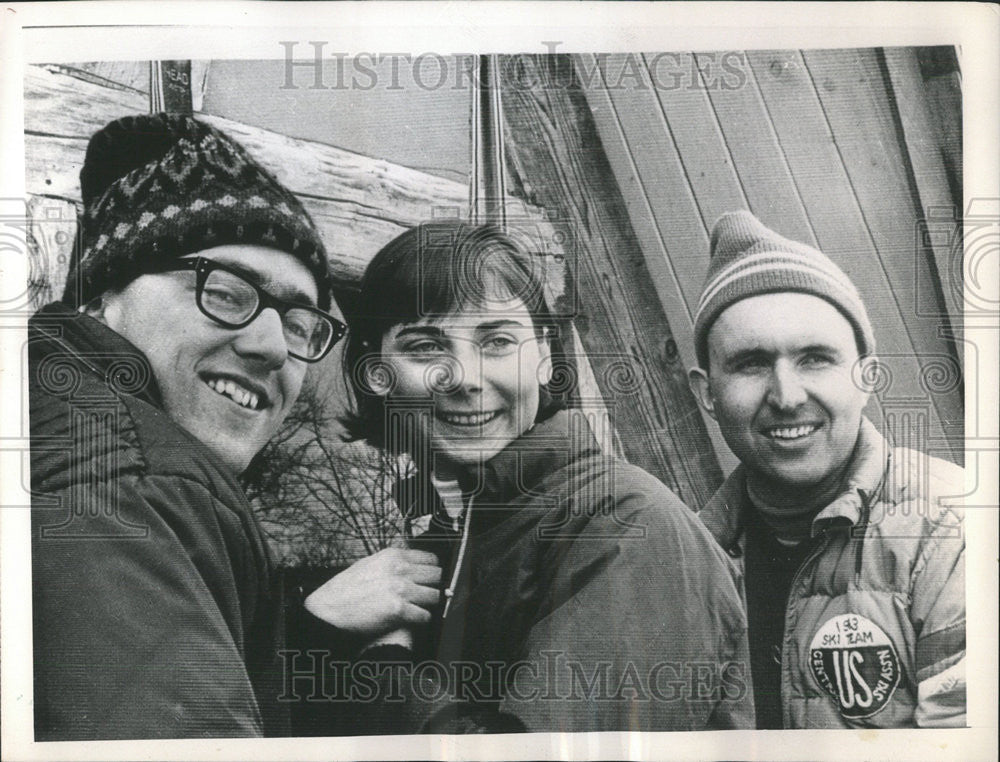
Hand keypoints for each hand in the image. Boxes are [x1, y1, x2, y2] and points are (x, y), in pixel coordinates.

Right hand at [304, 548, 441, 637]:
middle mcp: (399, 569)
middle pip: (436, 576)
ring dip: (428, 604)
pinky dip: (421, 619)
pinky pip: (425, 616)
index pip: (431, 559)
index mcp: (392, 556)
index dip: (431, 571)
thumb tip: (412, 565)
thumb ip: (392, 562)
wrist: (328, 610)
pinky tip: (412, 619)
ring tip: (418, 608)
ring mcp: (400, 589)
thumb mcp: (369, 563)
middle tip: (425, 595)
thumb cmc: (345, 589)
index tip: (429, 579)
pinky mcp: (398, 610)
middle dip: (432, 586)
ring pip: (435, 596)